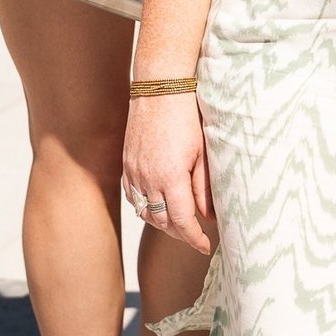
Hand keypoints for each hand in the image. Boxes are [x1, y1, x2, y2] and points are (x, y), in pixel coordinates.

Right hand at [121, 90, 214, 252]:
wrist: (159, 89)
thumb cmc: (186, 117)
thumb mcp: (202, 153)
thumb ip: (204, 187)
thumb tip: (209, 215)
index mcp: (170, 177)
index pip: (182, 222)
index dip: (194, 238)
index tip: (205, 246)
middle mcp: (148, 179)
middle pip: (162, 221)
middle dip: (180, 233)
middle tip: (196, 235)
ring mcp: (134, 173)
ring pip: (145, 211)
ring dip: (162, 222)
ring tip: (179, 223)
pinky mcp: (127, 165)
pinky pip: (132, 197)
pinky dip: (145, 207)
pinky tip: (157, 206)